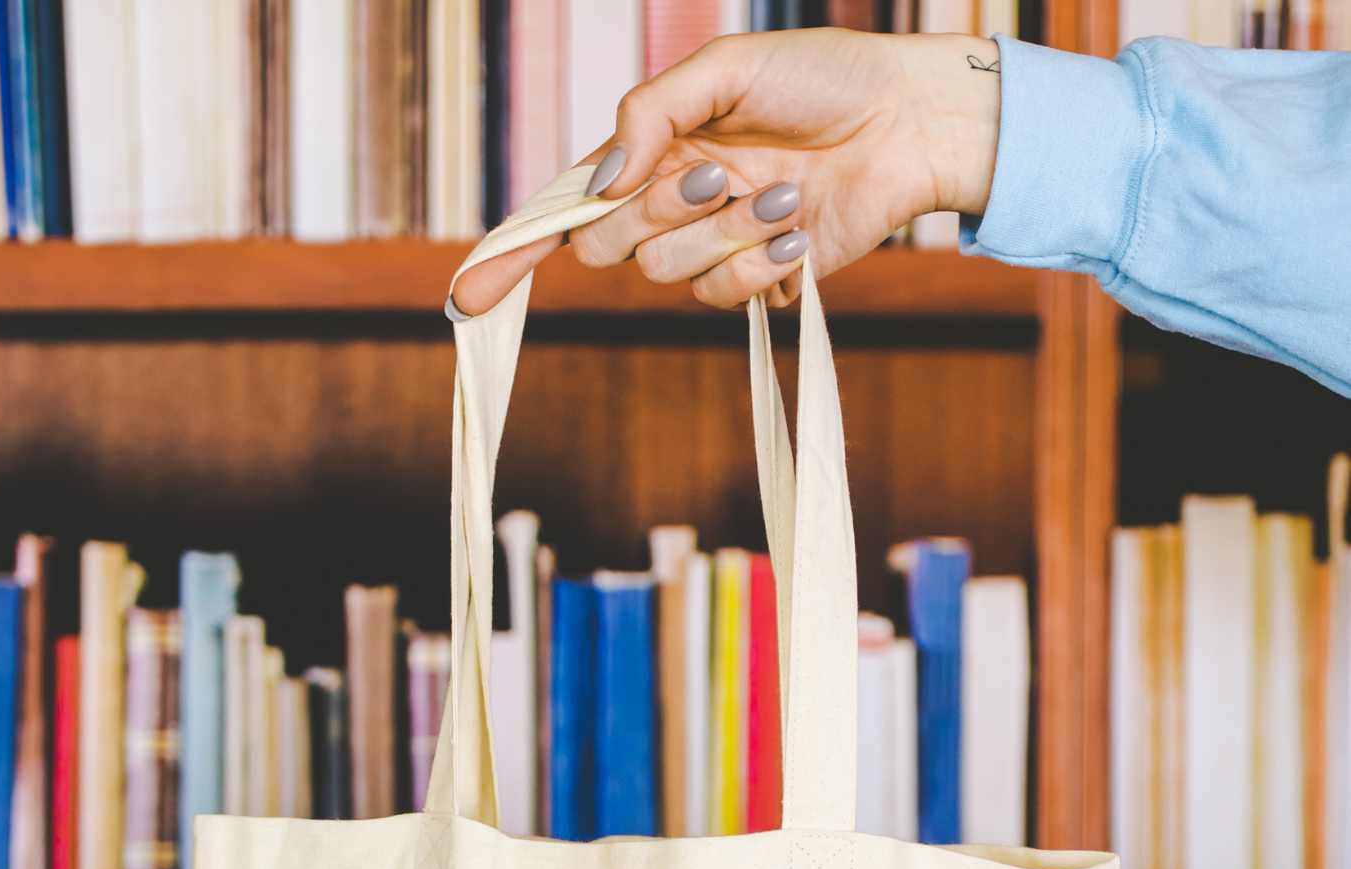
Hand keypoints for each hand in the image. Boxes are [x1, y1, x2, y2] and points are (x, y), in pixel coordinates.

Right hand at [451, 29, 1002, 317]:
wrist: (903, 122)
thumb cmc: (820, 78)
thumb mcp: (725, 67)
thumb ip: (649, 114)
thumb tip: (601, 184)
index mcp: (649, 150)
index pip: (563, 210)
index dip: (513, 255)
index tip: (467, 299)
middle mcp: (669, 203)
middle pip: (607, 248)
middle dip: (658, 212)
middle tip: (720, 172)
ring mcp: (712, 247)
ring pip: (669, 275)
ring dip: (727, 231)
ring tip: (785, 194)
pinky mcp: (756, 282)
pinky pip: (723, 298)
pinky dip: (760, 262)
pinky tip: (800, 231)